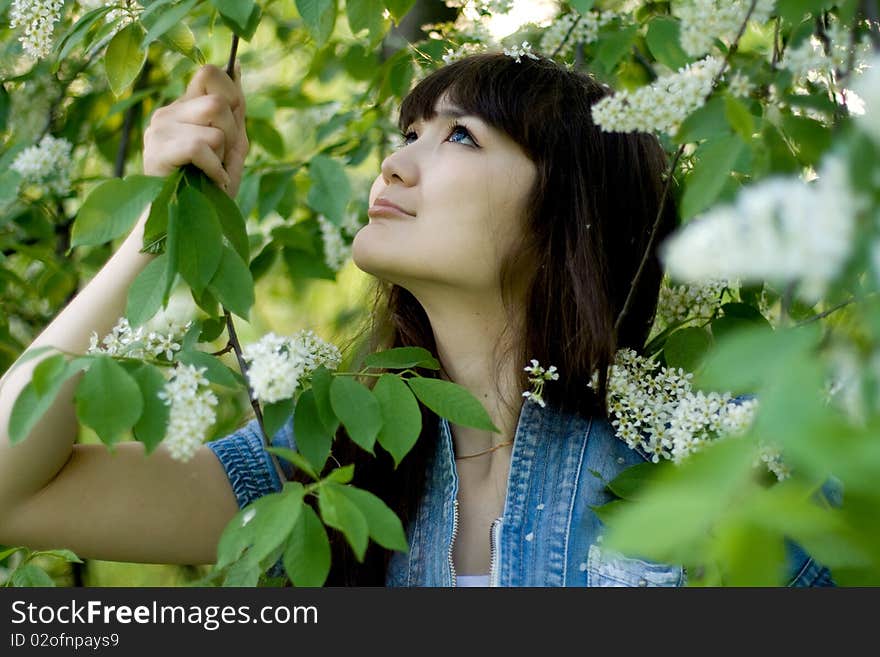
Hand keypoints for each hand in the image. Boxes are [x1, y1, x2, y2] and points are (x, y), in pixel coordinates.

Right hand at [143, 63, 248, 196]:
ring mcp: (160, 129)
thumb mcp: (229, 148)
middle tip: (222, 160)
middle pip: (218, 102)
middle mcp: (168, 113)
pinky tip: (211, 182)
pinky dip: (215, 169)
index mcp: (184, 108)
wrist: (183, 225)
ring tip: (212, 172)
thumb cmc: (208, 189)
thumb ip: (235, 112)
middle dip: (232, 135)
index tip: (233, 128)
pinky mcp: (157, 149)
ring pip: (214, 126)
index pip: (209, 73)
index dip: (232, 96)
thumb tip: (237, 67)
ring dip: (223, 155)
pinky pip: (201, 146)